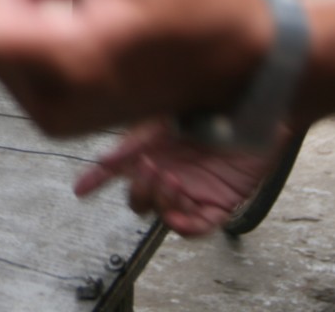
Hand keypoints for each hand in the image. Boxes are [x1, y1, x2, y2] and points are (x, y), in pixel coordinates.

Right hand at [74, 119, 282, 236]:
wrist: (254, 107)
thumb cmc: (212, 106)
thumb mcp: (165, 120)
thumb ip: (134, 141)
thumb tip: (105, 159)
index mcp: (153, 151)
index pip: (119, 172)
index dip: (98, 181)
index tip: (80, 190)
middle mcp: (170, 174)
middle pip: (141, 201)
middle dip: (139, 190)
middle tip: (149, 168)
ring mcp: (194, 191)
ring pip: (164, 215)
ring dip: (161, 200)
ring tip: (171, 178)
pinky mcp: (220, 203)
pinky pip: (197, 228)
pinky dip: (183, 224)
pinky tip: (180, 205)